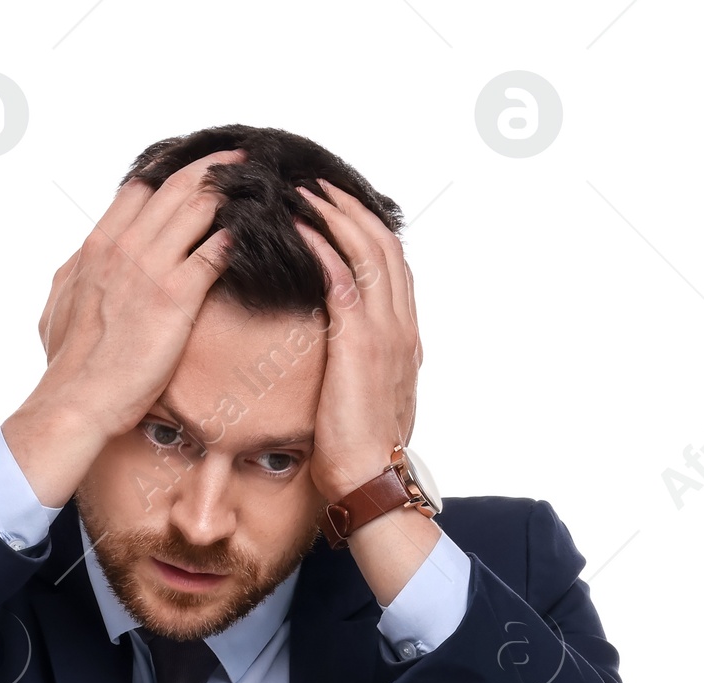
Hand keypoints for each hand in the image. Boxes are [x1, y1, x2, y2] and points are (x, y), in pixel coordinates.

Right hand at [3, 151, 243, 505]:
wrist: (79, 398)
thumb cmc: (70, 361)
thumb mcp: (61, 301)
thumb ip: (77, 269)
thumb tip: (85, 253)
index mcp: (98, 244)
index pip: (140, 187)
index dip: (170, 171)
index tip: (197, 168)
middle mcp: (126, 246)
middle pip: (176, 187)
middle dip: (213, 168)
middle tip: (243, 161)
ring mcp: (152, 269)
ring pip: (200, 208)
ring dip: (233, 193)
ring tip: (259, 187)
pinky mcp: (177, 297)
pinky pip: (216, 251)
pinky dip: (238, 235)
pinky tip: (257, 233)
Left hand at [293, 179, 422, 503]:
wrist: (369, 477)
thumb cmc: (359, 450)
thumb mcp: (369, 398)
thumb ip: (364, 366)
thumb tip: (345, 356)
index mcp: (406, 336)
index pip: (393, 266)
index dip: (368, 230)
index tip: (340, 210)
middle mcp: (402, 325)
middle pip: (384, 244)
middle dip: (352, 207)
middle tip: (318, 184)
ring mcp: (385, 329)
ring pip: (368, 248)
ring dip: (335, 213)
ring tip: (305, 191)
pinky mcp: (360, 339)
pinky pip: (342, 274)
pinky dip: (322, 243)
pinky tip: (298, 225)